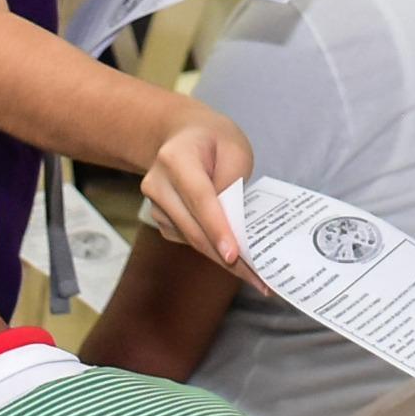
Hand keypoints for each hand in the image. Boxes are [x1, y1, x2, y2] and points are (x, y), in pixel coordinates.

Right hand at [141, 104, 256, 272]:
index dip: (217, 228)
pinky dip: (213, 251)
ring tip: (256, 276)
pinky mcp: (162, 220)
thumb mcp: (234, 149)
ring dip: (223, 260)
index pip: (200, 198)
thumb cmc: (213, 140)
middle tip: (259, 278)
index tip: (233, 255)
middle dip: (227, 256)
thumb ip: (232, 183)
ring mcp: (155, 205)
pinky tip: (238, 261)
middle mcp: (157, 184)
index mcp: (175, 158)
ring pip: (192, 239)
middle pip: (194, 227)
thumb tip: (233, 224)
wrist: (181, 137)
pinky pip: (190, 240)